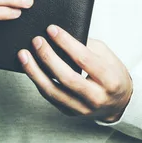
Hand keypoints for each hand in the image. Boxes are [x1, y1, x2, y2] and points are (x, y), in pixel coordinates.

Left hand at [17, 25, 133, 122]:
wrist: (118, 103)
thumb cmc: (111, 74)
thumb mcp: (107, 56)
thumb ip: (87, 46)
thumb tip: (59, 36)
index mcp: (110, 80)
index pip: (85, 59)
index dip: (66, 43)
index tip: (52, 29)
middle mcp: (96, 97)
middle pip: (67, 77)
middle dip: (49, 57)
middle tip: (37, 41)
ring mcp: (82, 108)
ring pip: (53, 91)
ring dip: (35, 72)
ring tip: (23, 55)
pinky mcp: (70, 113)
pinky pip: (50, 96)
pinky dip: (38, 81)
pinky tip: (29, 68)